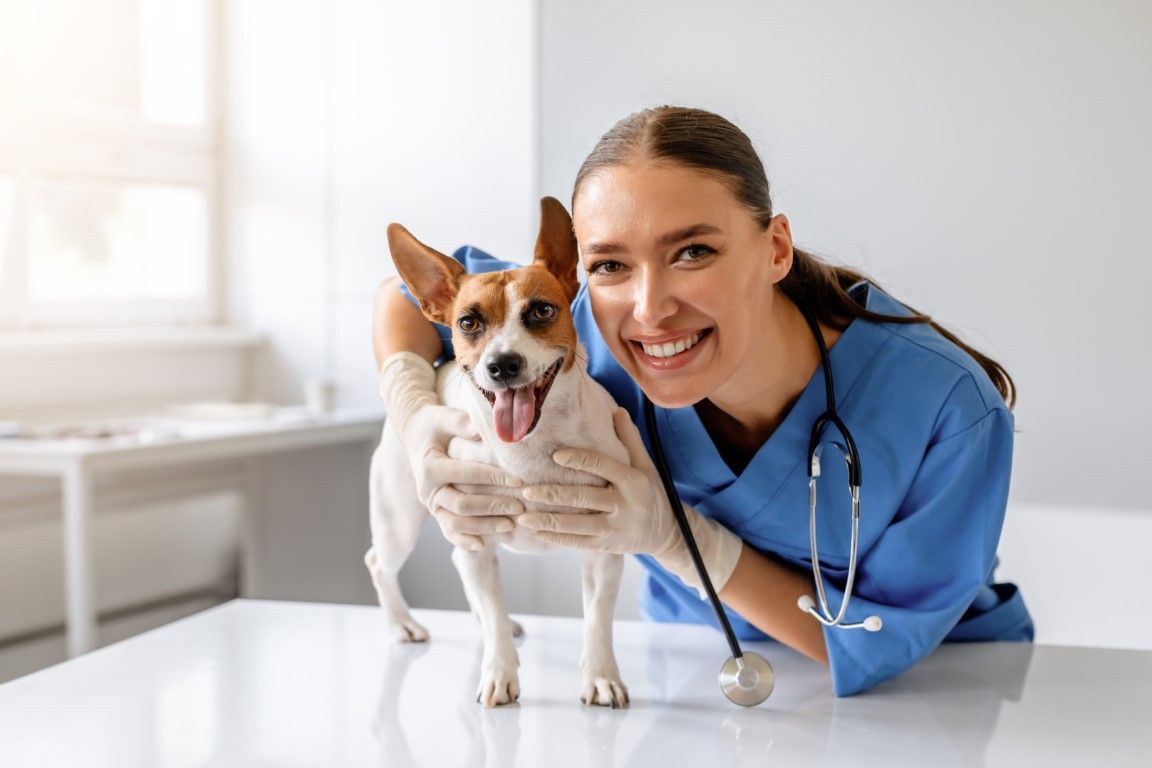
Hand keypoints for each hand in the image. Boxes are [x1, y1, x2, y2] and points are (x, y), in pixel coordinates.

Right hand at [380, 352, 523, 549]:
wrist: (416, 436)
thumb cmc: (435, 425)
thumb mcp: (445, 417)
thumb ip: (462, 422)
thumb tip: (484, 429)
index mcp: (430, 467)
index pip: (466, 474)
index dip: (493, 477)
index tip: (519, 479)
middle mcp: (427, 490)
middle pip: (462, 505)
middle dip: (493, 506)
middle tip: (520, 506)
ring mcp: (432, 505)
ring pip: (456, 523)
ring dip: (484, 526)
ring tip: (510, 525)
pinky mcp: (436, 512)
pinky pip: (449, 532)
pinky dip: (464, 541)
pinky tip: (484, 546)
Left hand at [518, 408, 743, 593]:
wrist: (669, 532)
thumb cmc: (651, 492)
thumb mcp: (646, 466)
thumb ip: (630, 440)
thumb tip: (617, 411)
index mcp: (634, 480)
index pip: (603, 466)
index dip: (579, 460)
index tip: (555, 456)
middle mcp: (626, 504)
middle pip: (585, 498)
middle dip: (553, 495)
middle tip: (525, 490)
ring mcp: (618, 528)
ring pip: (579, 524)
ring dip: (549, 521)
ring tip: (523, 517)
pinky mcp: (610, 546)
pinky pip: (581, 542)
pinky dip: (558, 538)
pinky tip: (538, 533)